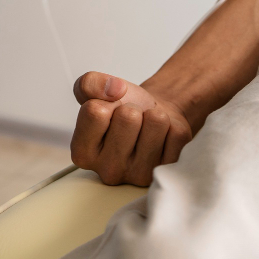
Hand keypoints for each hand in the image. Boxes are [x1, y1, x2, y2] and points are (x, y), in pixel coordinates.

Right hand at [70, 71, 190, 186]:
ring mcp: (139, 175)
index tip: (109, 111)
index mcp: (82, 154)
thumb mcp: (93, 91)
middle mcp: (108, 172)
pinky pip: (176, 133)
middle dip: (132, 108)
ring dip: (153, 116)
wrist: (150, 117)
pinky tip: (162, 138)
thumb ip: (89, 83)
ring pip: (155, 122)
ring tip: (146, 127)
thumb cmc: (120, 109)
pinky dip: (172, 127)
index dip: (107, 101)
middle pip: (128, 117)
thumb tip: (114, 89)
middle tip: (131, 120)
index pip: (95, 112)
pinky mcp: (168, 171)